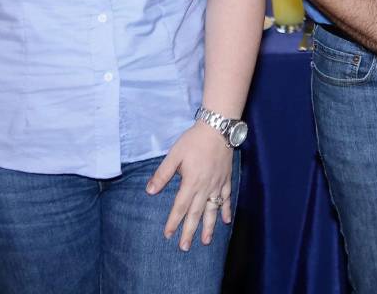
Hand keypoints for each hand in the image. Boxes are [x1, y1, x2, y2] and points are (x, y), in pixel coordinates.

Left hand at [147, 123, 233, 250]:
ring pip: (213, 210)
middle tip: (184, 247)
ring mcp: (218, 184)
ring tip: (205, 241)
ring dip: (209, 227)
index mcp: (192, 182)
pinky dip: (226, 210)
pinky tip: (226, 222)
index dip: (173, 221)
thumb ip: (163, 174)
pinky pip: (226, 198)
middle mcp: (206, 187)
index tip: (168, 235)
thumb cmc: (194, 141)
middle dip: (190, 231)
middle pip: (196, 213)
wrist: (218, 129)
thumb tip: (150, 191)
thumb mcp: (174, 155)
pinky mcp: (226, 179)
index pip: (180, 206)